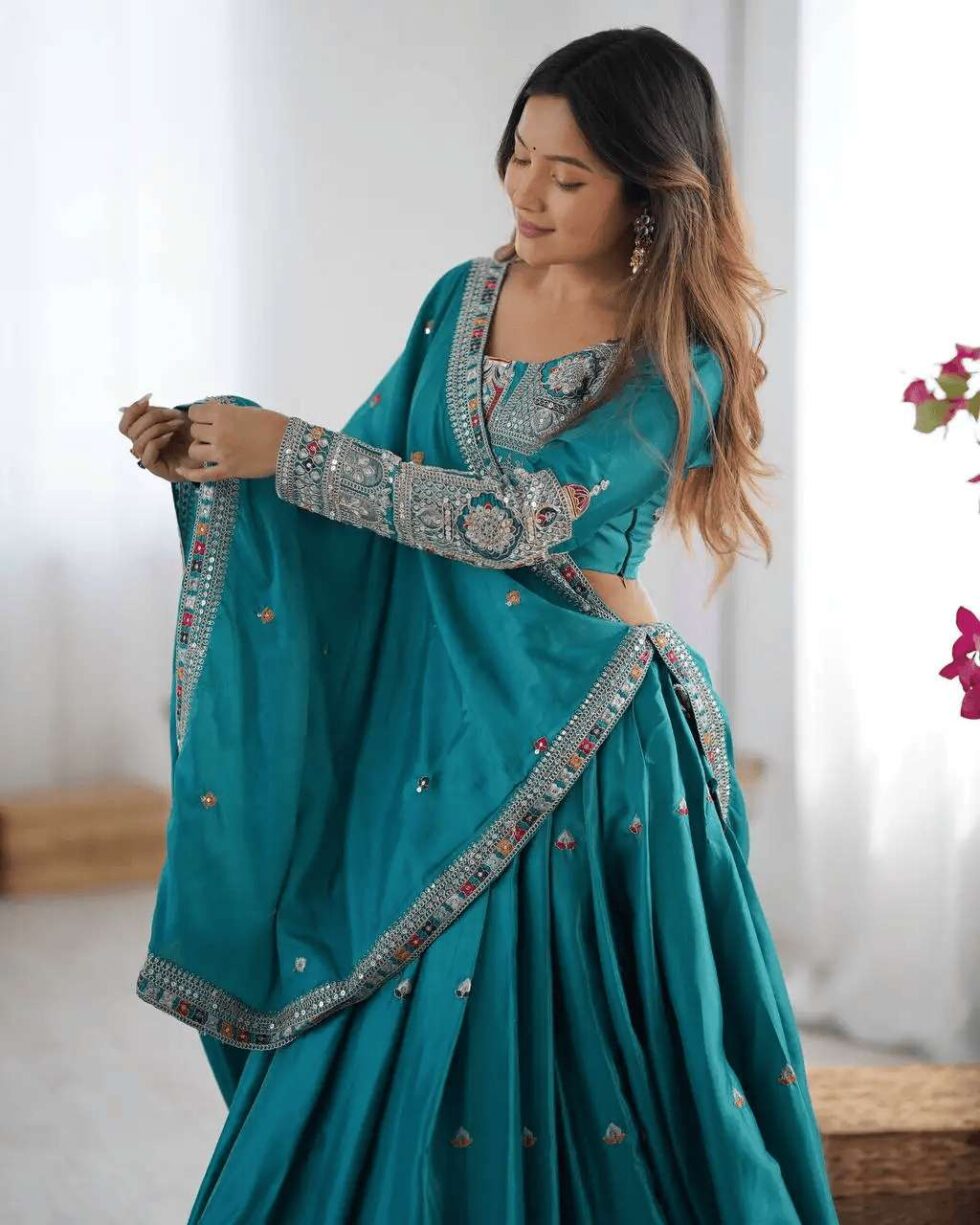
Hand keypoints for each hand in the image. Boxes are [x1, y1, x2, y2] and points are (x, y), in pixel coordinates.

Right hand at [119, 394, 191, 483]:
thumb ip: (149, 412)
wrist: (209, 451)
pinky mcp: (156, 468)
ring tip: (177, 424)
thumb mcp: (169, 418)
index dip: (133, 410)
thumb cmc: (190, 435)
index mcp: (141, 436)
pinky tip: (170, 436)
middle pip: (131, 431)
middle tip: (174, 414)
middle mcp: (142, 448)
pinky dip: (157, 441)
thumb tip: (122, 408)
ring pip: (138, 441)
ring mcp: (148, 459)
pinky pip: (147, 453)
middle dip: (152, 417)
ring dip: (158, 428)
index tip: (148, 398)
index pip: (124, 426)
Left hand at [173, 400, 289, 482]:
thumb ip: (226, 412)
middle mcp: (218, 433)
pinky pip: (202, 474)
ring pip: (194, 450)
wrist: (289, 446)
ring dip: (200, 449)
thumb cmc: (272, 424)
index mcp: (222, 414)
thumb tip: (211, 413)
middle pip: (194, 432)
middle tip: (216, 434)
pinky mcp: (228, 471)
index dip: (200, 416)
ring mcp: (222, 454)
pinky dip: (190, 473)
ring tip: (211, 449)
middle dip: (203, 432)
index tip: (208, 419)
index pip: (194, 413)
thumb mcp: (247, 411)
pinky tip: (181, 470)